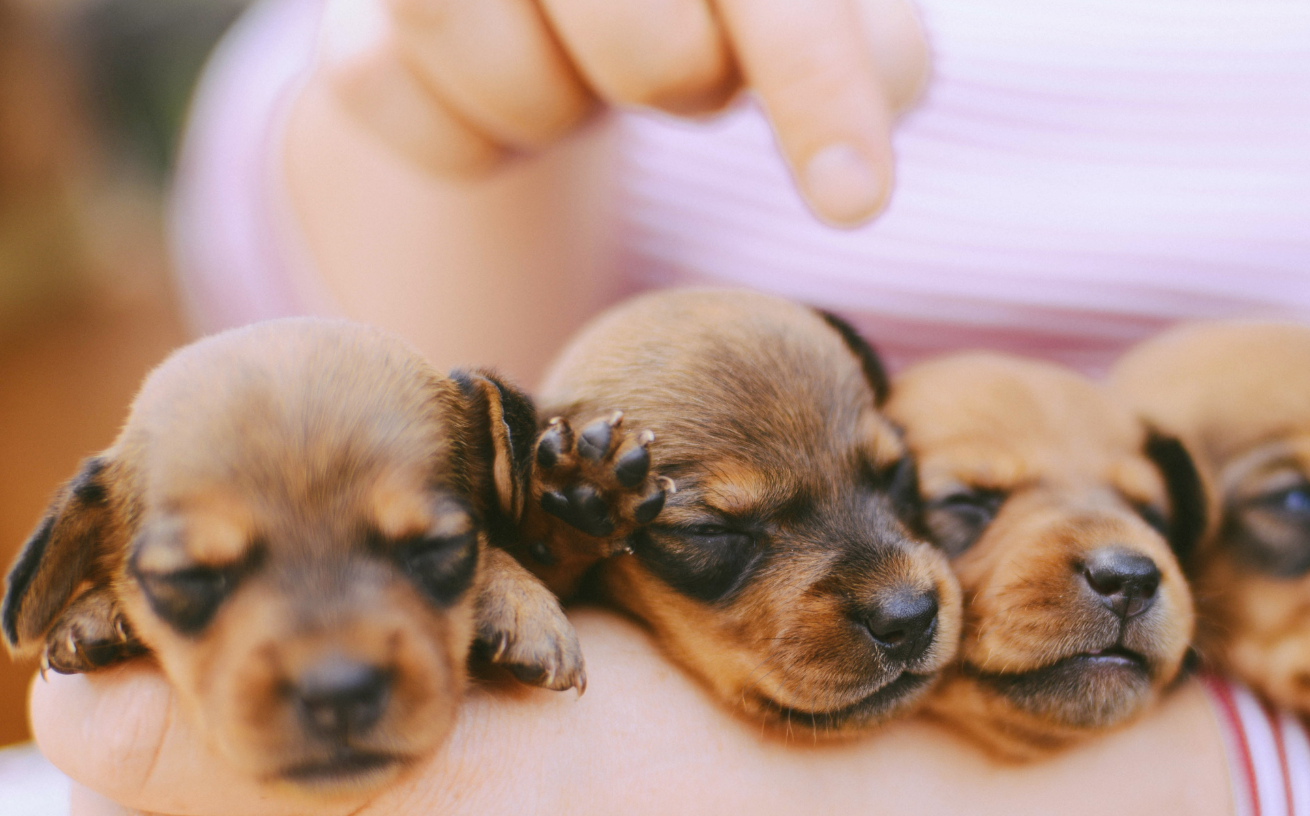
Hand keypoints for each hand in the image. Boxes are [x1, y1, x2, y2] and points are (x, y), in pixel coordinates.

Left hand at [33, 609, 1231, 815]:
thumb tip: (267, 608)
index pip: (183, 749)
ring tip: (155, 804)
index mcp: (462, 776)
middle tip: (118, 711)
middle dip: (107, 777)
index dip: (108, 693)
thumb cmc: (733, 721)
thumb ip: (423, 628)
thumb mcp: (577, 640)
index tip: (99, 652)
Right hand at [314, 0, 928, 224]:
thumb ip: (863, 54)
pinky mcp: (346, 8)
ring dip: (559, 108)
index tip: (854, 202)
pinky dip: (466, 138)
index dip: (818, 90)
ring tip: (576, 57)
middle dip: (679, 81)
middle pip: (648, 50)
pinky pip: (399, 109)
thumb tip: (849, 174)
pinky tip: (498, 73)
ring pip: (498, 67)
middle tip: (676, 49)